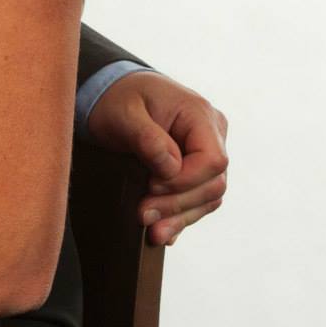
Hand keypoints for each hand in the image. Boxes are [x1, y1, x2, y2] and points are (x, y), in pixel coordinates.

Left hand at [84, 70, 228, 244]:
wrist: (112, 94)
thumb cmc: (118, 99)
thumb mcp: (123, 113)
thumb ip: (146, 137)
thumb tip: (170, 168)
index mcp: (200, 114)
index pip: (212, 160)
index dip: (185, 181)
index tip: (151, 186)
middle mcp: (212, 134)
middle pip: (213, 184)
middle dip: (178, 205)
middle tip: (143, 216)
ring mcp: (207, 153)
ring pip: (208, 198)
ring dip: (180, 218)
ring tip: (151, 232)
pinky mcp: (196, 170)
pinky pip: (197, 200)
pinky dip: (180, 218)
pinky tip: (162, 230)